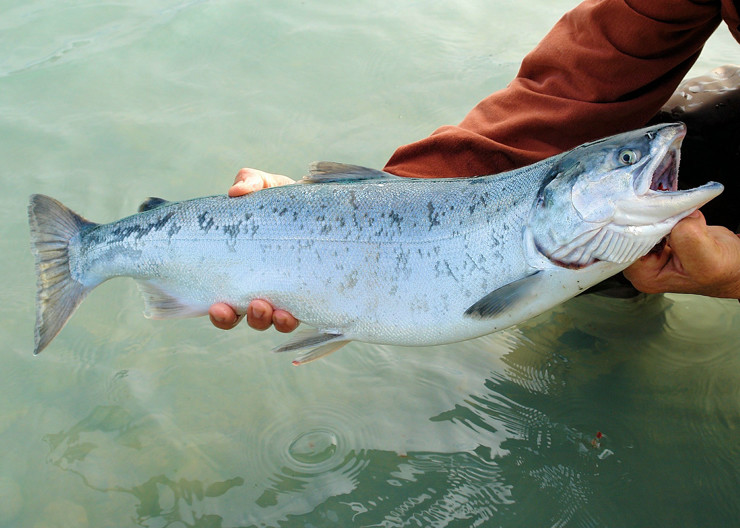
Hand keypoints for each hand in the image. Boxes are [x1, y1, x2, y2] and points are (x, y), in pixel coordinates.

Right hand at [208, 168, 299, 331]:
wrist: (324, 205)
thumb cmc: (287, 200)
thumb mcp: (266, 187)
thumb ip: (250, 182)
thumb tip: (236, 191)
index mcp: (245, 271)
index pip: (226, 301)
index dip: (220, 312)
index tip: (219, 306)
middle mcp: (264, 288)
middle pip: (249, 317)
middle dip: (249, 318)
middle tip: (254, 307)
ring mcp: (288, 292)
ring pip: (274, 320)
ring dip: (271, 320)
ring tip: (274, 311)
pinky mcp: (312, 292)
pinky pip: (303, 314)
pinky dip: (294, 316)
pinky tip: (292, 312)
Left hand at [624, 210, 739, 298]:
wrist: (735, 263)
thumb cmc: (723, 269)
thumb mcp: (705, 257)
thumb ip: (686, 237)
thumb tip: (676, 215)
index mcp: (645, 276)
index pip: (624, 246)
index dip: (635, 227)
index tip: (648, 211)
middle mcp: (641, 264)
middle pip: (629, 233)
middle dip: (645, 217)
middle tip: (658, 204)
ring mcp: (649, 249)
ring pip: (640, 223)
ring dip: (656, 212)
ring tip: (670, 208)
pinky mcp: (659, 235)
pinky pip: (653, 217)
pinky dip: (664, 210)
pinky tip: (675, 210)